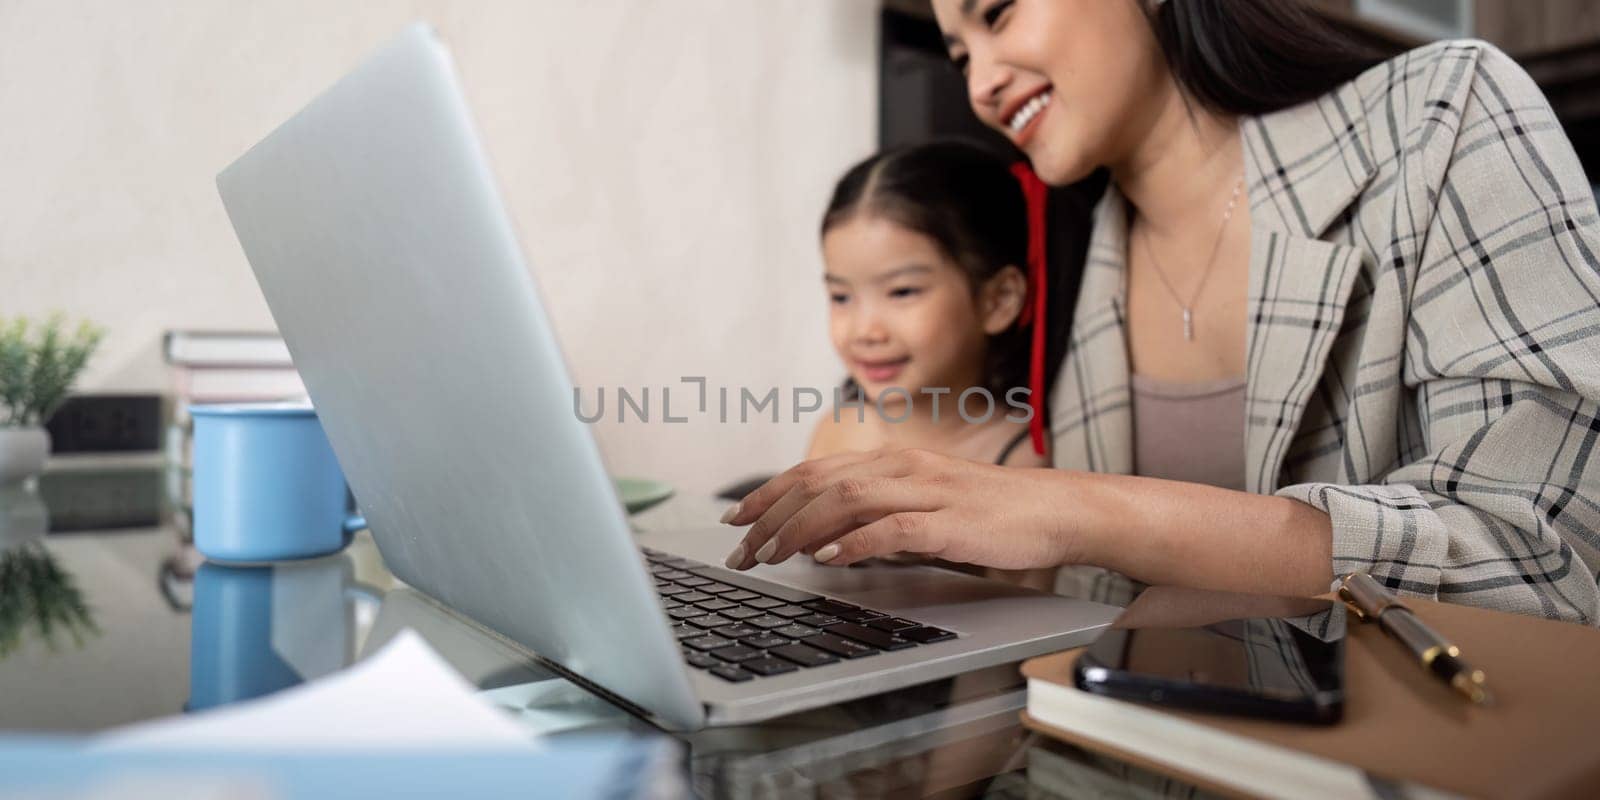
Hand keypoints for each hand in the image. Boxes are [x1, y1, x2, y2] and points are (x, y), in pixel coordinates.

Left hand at [720, 448, 1079, 570]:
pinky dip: (853, 543)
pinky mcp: (950, 521)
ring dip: (798, 529)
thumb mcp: (924, 506)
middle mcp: (902, 467)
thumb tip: (824, 537)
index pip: (814, 470)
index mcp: (893, 461)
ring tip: (769, 555)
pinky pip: (891, 529)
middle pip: (817, 482)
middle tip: (739, 549)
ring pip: (844, 501)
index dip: (769, 492)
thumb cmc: (992, 512)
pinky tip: (827, 559)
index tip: (736, 518)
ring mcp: (926, 491)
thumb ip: (877, 515)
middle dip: (769, 515)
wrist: (1057, 510)